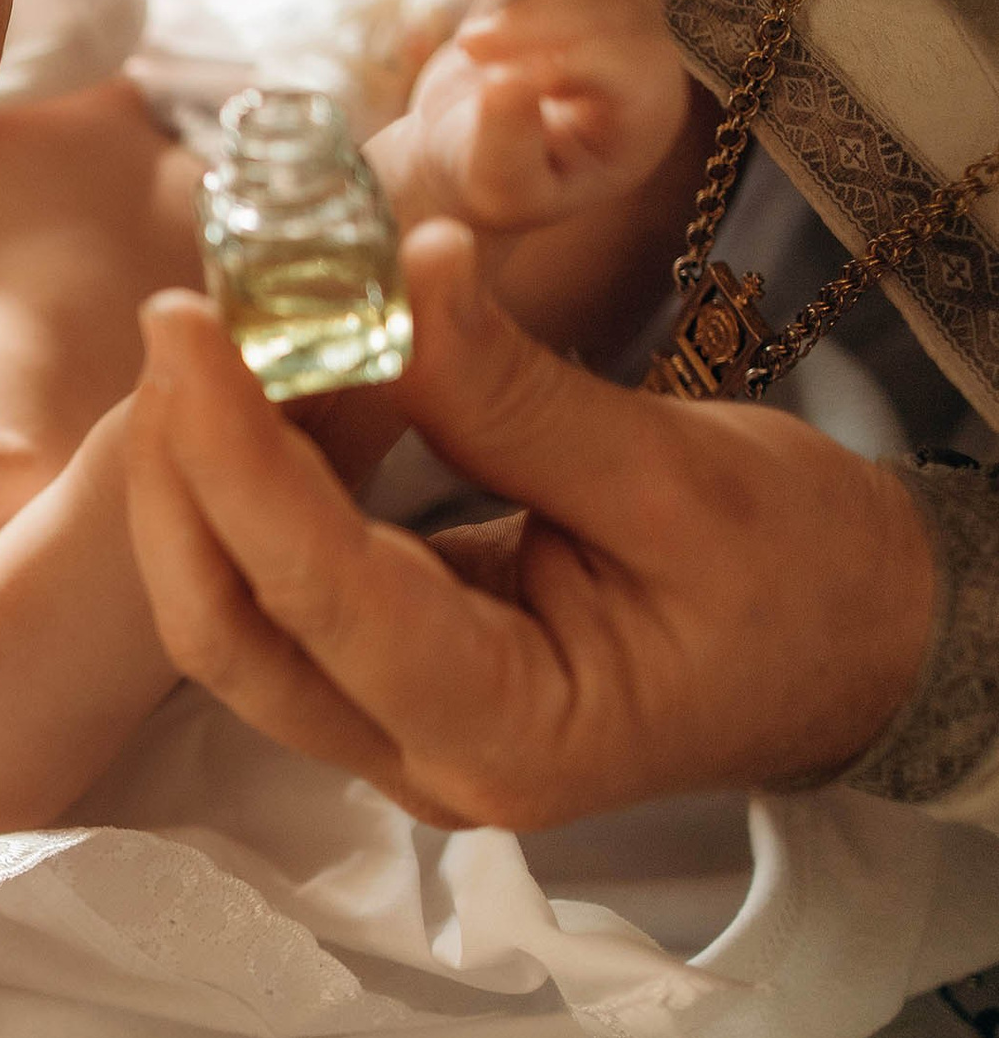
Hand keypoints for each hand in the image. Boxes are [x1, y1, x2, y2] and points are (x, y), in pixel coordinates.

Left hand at [125, 221, 935, 829]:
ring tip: (211, 337)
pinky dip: (254, 488)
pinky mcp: (383, 681)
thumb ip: (511, 397)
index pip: (319, 593)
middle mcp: (421, 758)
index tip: (184, 327)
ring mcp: (391, 731)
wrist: (858, 648)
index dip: (232, 455)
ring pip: (234, 613)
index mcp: (505, 736)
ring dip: (203, 477)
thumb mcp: (679, 475)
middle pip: (230, 626)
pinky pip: (279, 590)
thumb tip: (390, 279)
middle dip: (182, 471)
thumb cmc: (802, 578)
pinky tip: (256, 388)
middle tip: (178, 321)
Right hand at [388, 0, 690, 233]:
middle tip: (468, 45)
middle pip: (624, 3)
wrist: (469, 153)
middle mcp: (649, 65)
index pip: (623, 67)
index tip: (486, 78)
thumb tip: (506, 82)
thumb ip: (506, 143)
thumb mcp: (496, 184)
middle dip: (543, 12)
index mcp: (642, 122)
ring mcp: (628, 20)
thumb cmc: (487, 180)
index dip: (560, 60)